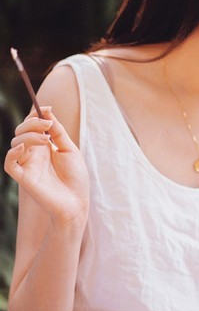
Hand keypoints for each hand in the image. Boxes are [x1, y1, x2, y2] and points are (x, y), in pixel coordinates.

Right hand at [4, 107, 89, 226]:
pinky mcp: (24, 178)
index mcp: (44, 146)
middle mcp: (33, 154)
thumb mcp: (69, 150)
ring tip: (46, 140)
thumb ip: (58, 133)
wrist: (77, 202)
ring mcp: (27, 165)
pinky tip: (24, 147)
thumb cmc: (76, 178)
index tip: (47, 108)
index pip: (32, 125)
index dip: (36, 115)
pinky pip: (9, 164)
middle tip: (48, 126)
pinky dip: (12, 153)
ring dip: (29, 136)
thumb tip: (47, 113)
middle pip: (21, 131)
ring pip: (15, 143)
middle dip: (32, 123)